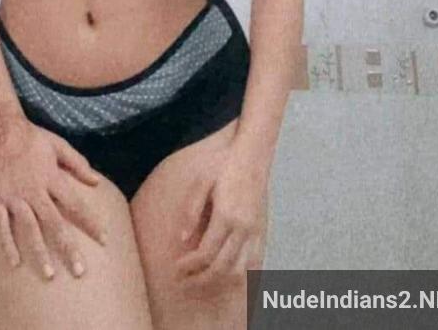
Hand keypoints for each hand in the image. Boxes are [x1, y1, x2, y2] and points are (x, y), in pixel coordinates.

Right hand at [0, 112, 106, 280]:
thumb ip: (78, 164)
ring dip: (39, 253)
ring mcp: (15, 198)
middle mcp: (34, 192)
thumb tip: (97, 181)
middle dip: (68, 248)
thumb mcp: (59, 146)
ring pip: (29, 230)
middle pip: (55, 224)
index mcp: (52, 178)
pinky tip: (15, 262)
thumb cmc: (33, 138)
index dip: (91, 223)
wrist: (0, 130)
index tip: (104, 240)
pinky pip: (2, 226)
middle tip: (80, 271)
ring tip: (49, 274)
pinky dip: (8, 244)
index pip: (77, 205)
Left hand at [175, 146, 267, 290]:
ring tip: (202, 284)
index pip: (206, 253)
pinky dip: (242, 276)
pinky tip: (229, 280)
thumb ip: (192, 211)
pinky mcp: (261, 230)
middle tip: (184, 282)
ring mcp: (254, 230)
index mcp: (226, 216)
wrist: (252, 154)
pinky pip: (255, 261)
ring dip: (220, 283)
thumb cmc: (224, 164)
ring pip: (240, 270)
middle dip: (201, 280)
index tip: (176, 269)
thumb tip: (182, 240)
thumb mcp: (202, 181)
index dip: (190, 265)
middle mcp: (243, 227)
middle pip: (222, 267)